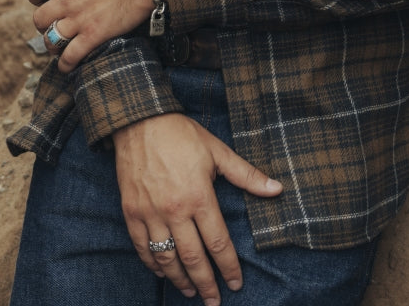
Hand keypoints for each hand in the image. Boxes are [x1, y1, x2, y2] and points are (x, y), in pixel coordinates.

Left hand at [29, 0, 152, 71]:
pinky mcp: (94, 34)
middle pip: (39, 18)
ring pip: (50, 39)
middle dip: (43, 24)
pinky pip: (71, 55)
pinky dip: (66, 64)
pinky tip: (67, 67)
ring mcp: (80, 19)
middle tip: (52, 25)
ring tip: (59, 47)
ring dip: (53, 45)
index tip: (40, 0)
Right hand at [113, 113, 282, 304]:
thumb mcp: (218, 151)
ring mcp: (150, 213)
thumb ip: (246, 175)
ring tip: (191, 291)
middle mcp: (175, 210)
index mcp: (199, 196)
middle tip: (214, 301)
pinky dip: (153, 264)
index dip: (229, 267)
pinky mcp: (131, 211)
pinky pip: (142, 247)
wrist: (140, 121)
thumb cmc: (181, 134)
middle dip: (206, 284)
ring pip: (166, 258)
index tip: (236, 284)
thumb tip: (277, 188)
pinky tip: (162, 272)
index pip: (218, 243)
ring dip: (179, 279)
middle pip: (193, 258)